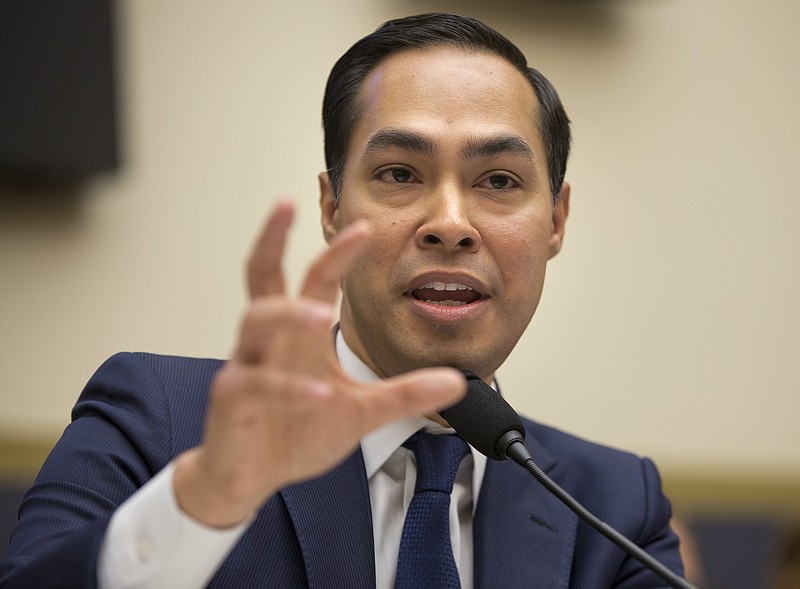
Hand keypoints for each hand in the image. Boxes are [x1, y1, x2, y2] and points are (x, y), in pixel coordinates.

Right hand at [173, 201, 464, 526]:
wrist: (252, 477)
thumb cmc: (297, 432)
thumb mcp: (362, 410)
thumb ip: (405, 394)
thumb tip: (457, 381)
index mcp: (300, 334)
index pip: (316, 280)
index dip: (337, 252)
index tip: (364, 226)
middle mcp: (271, 339)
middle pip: (263, 277)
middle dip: (271, 239)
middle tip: (285, 204)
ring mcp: (248, 364)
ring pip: (257, 321)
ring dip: (287, 314)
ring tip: (318, 316)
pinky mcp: (232, 397)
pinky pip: (257, 383)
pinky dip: (287, 387)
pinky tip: (316, 394)